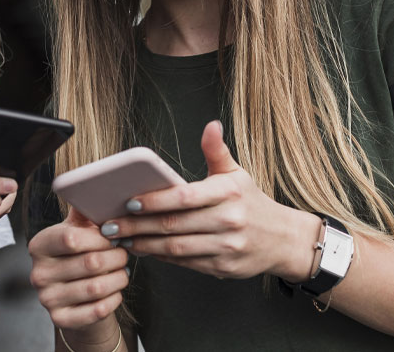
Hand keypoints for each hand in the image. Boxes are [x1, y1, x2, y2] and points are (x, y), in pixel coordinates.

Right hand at [28, 207, 128, 334]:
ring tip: (122, 270)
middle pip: (90, 263)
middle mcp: (38, 273)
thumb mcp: (77, 230)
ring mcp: (47, 299)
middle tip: (124, 253)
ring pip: (97, 287)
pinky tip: (116, 290)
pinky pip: (98, 310)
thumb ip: (85, 209)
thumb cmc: (79, 256)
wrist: (73, 298)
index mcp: (39, 245)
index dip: (100, 238)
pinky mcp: (60, 319)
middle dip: (116, 257)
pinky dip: (114, 298)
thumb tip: (99, 183)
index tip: (113, 236)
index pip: (72, 238)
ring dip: (119, 277)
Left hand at [99, 121, 317, 280]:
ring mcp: (226, 247)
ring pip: (176, 248)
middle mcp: (228, 221)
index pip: (184, 197)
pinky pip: (185, 262)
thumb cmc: (251, 202)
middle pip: (174, 225)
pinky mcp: (222, 268)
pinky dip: (161, 257)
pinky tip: (143, 250)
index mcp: (228, 193)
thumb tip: (211, 125)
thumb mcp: (237, 173)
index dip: (155, 201)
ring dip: (144, 245)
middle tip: (111, 225)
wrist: (282, 240)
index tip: (130, 201)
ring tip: (121, 239)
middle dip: (138, 226)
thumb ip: (217, 151)